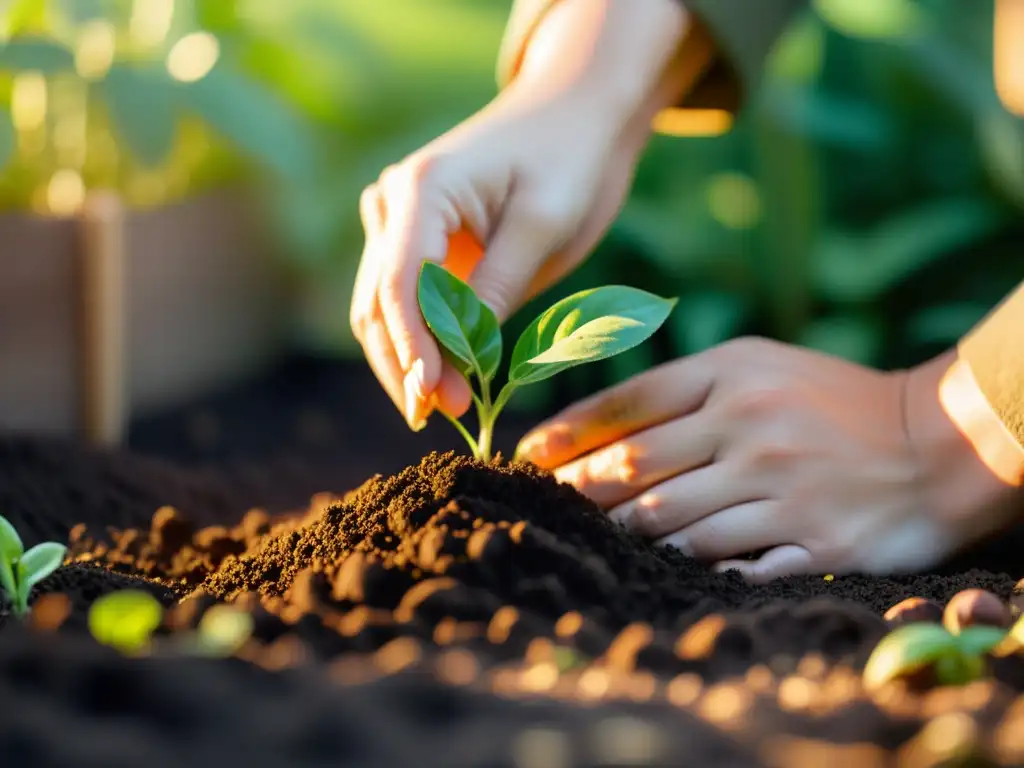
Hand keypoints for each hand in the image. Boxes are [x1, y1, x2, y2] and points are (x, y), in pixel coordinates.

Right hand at [349, 0, 693, 428]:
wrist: (577, 119)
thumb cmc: (568, 160)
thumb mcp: (542, 226)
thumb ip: (496, 289)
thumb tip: (460, 362)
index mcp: (421, 187)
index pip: (399, 281)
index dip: (411, 346)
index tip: (431, 397)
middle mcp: (394, 204)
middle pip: (380, 302)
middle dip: (408, 363)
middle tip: (444, 416)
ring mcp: (400, 224)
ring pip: (383, 310)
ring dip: (409, 360)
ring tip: (448, 408)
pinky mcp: (419, 245)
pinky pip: (408, 304)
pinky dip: (423, 342)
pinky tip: (446, 379)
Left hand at [515, 338, 1021, 581]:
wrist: (934, 440)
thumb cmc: (830, 400)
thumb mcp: (759, 366)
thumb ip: (686, 388)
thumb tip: (601, 429)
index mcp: (731, 375)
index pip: (627, 403)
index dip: (566, 433)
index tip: (524, 456)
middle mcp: (749, 427)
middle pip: (635, 466)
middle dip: (577, 490)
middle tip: (541, 504)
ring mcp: (782, 487)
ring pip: (671, 521)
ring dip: (622, 533)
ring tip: (590, 539)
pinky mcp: (814, 541)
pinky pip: (730, 565)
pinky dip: (688, 570)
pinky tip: (658, 570)